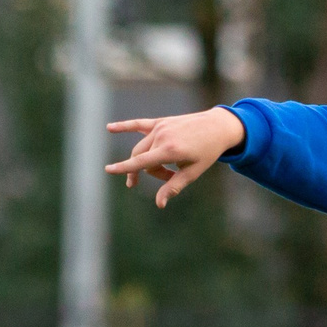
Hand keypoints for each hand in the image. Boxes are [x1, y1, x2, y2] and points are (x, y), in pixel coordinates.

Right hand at [104, 108, 246, 207]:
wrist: (217, 127)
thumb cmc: (207, 152)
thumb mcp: (193, 172)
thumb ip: (173, 186)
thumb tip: (159, 204)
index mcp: (170, 149)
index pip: (141, 161)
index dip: (124, 168)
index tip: (109, 170)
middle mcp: (162, 136)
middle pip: (142, 159)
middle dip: (152, 172)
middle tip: (170, 177)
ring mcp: (160, 127)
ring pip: (142, 149)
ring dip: (149, 161)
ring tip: (167, 169)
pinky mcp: (160, 121)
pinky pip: (138, 124)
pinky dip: (124, 127)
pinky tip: (109, 128)